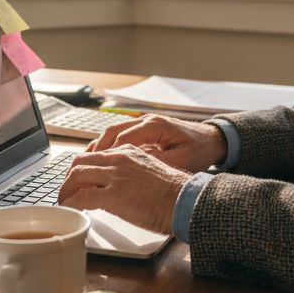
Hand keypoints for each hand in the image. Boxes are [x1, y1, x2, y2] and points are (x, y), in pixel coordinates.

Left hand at [57, 145, 190, 234]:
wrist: (184, 200)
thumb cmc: (173, 193)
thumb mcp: (149, 172)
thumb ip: (130, 172)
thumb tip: (118, 185)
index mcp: (128, 151)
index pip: (95, 154)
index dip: (82, 168)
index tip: (78, 180)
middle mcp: (119, 158)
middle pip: (80, 161)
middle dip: (68, 178)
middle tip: (66, 191)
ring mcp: (115, 175)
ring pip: (76, 176)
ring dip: (66, 190)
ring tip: (65, 201)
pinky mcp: (113, 195)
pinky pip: (81, 197)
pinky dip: (71, 203)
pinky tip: (71, 209)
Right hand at [88, 114, 226, 173]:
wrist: (213, 140)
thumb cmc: (200, 150)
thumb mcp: (181, 160)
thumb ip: (157, 163)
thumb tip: (134, 169)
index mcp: (154, 125)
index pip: (122, 137)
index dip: (106, 155)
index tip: (95, 170)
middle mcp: (146, 121)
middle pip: (111, 132)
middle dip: (95, 151)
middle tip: (80, 170)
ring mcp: (143, 124)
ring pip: (112, 133)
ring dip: (97, 149)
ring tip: (83, 167)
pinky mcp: (143, 132)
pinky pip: (119, 137)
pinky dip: (107, 148)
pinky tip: (99, 162)